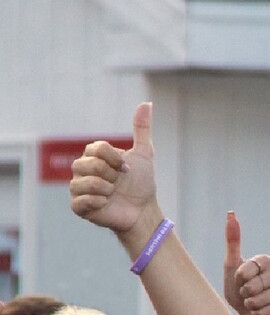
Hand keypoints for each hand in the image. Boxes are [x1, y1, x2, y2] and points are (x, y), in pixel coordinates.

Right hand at [70, 103, 157, 234]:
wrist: (143, 211)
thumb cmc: (141, 184)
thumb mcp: (143, 154)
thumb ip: (141, 129)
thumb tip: (147, 103)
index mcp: (93, 155)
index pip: (98, 148)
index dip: (116, 160)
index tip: (127, 170)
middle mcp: (81, 169)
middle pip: (92, 165)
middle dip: (113, 176)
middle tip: (119, 184)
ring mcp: (78, 187)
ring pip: (86, 183)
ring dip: (107, 190)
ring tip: (112, 195)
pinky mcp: (78, 206)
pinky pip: (80, 201)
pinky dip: (98, 203)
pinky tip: (106, 205)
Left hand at [223, 211, 269, 314]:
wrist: (247, 312)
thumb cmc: (238, 287)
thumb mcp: (231, 265)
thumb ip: (232, 241)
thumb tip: (231, 213)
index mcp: (265, 260)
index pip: (247, 270)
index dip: (239, 278)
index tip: (240, 279)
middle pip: (252, 286)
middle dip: (244, 293)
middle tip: (246, 293)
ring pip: (259, 301)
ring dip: (250, 305)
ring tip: (252, 303)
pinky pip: (267, 312)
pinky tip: (259, 312)